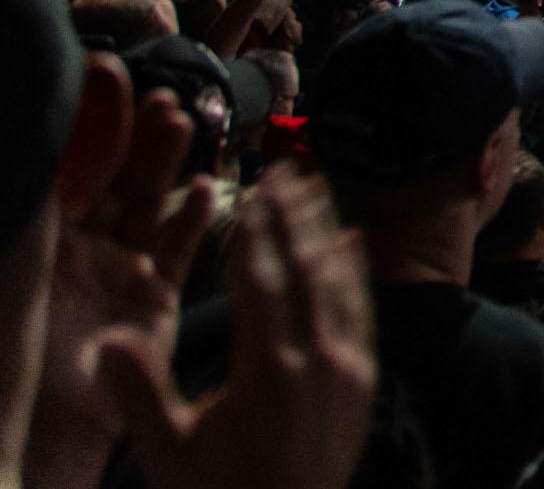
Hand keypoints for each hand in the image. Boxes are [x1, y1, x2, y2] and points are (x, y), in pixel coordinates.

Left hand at [32, 72, 215, 488]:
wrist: (44, 427)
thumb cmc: (20, 347)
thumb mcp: (26, 253)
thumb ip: (46, 191)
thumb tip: (47, 130)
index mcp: (37, 241)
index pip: (66, 166)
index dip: (89, 120)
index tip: (105, 72)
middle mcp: (76, 251)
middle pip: (112, 177)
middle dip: (134, 134)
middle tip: (158, 94)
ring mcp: (116, 272)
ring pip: (148, 202)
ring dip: (167, 161)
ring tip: (183, 121)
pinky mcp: (153, 299)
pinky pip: (178, 249)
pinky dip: (195, 217)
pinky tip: (207, 188)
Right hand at [98, 167, 374, 488]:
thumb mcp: (168, 450)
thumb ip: (139, 392)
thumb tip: (106, 338)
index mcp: (268, 370)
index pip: (263, 281)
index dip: (257, 231)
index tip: (252, 189)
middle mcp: (317, 360)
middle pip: (305, 269)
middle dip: (294, 215)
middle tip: (287, 167)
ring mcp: (347, 369)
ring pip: (338, 283)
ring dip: (325, 230)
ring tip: (315, 188)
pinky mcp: (362, 382)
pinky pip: (361, 313)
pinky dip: (353, 274)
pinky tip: (350, 244)